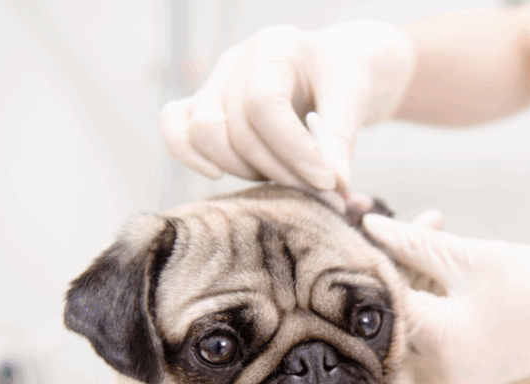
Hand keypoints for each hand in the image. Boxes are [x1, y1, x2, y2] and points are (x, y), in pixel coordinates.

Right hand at [159, 21, 415, 190]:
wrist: (328, 66)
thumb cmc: (341, 77)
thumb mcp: (353, 99)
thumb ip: (341, 141)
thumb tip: (336, 186)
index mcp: (275, 48)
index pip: (264, 104)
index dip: (294, 150)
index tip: (327, 181)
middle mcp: (236, 61)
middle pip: (236, 128)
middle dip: (278, 170)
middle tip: (314, 188)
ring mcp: (214, 83)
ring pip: (203, 134)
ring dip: (244, 169)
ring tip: (283, 177)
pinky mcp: (203, 104)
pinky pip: (176, 127)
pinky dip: (189, 154)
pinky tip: (218, 175)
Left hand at [363, 214, 529, 383]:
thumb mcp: (474, 256)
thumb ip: (415, 243)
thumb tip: (371, 224)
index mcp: (440, 343)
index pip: (386, 298)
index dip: (374, 255)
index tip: (365, 219)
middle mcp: (441, 367)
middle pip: (398, 310)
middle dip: (396, 261)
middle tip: (397, 219)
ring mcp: (456, 371)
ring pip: (418, 316)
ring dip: (417, 275)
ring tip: (430, 229)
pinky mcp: (470, 365)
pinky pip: (438, 327)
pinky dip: (437, 295)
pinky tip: (442, 257)